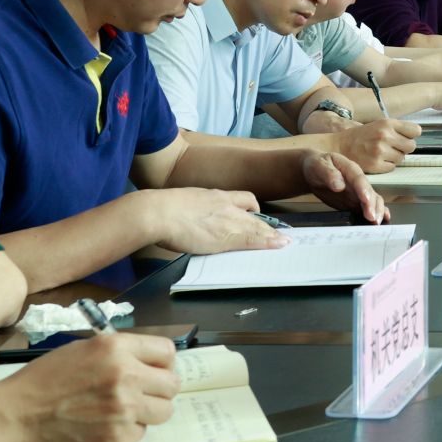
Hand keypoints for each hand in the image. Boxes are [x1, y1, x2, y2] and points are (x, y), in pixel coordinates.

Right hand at [0, 332, 179, 441]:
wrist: (10, 419)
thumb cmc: (40, 382)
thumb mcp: (81, 350)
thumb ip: (118, 353)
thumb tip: (147, 362)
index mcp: (116, 348)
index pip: (167, 352)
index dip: (163, 363)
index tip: (155, 371)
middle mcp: (126, 376)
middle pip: (172, 384)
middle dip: (159, 389)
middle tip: (140, 394)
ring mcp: (124, 408)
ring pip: (164, 411)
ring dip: (149, 412)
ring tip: (123, 411)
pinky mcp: (117, 437)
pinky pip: (141, 432)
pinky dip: (128, 431)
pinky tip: (104, 426)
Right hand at [143, 188, 288, 255]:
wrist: (157, 213)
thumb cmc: (161, 210)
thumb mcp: (184, 203)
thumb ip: (195, 210)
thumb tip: (191, 220)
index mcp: (215, 196)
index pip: (243, 199)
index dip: (253, 209)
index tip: (258, 216)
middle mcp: (226, 206)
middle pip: (254, 216)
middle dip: (267, 226)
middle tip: (279, 233)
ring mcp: (228, 220)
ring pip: (257, 227)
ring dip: (272, 236)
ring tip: (284, 241)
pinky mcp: (226, 237)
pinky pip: (253, 239)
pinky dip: (268, 242)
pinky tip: (278, 245)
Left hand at [302, 151, 388, 222]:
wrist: (313, 171)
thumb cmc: (317, 166)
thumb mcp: (319, 165)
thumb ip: (329, 173)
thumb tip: (339, 185)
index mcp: (350, 169)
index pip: (359, 179)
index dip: (364, 190)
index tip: (366, 200)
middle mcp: (358, 181)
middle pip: (370, 192)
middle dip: (373, 206)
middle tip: (372, 218)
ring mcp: (358, 192)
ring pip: (373, 201)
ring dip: (376, 211)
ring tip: (375, 223)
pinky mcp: (355, 202)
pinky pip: (368, 208)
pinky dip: (376, 213)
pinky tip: (381, 220)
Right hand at [333, 118, 418, 172]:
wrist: (340, 146)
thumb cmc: (360, 136)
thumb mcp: (379, 124)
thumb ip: (396, 129)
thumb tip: (414, 136)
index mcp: (387, 123)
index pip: (416, 130)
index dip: (411, 135)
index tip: (405, 137)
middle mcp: (385, 135)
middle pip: (411, 146)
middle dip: (404, 148)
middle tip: (392, 147)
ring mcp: (381, 151)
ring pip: (402, 158)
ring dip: (394, 158)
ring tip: (382, 153)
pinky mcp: (376, 165)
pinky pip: (392, 167)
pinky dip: (386, 166)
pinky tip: (377, 160)